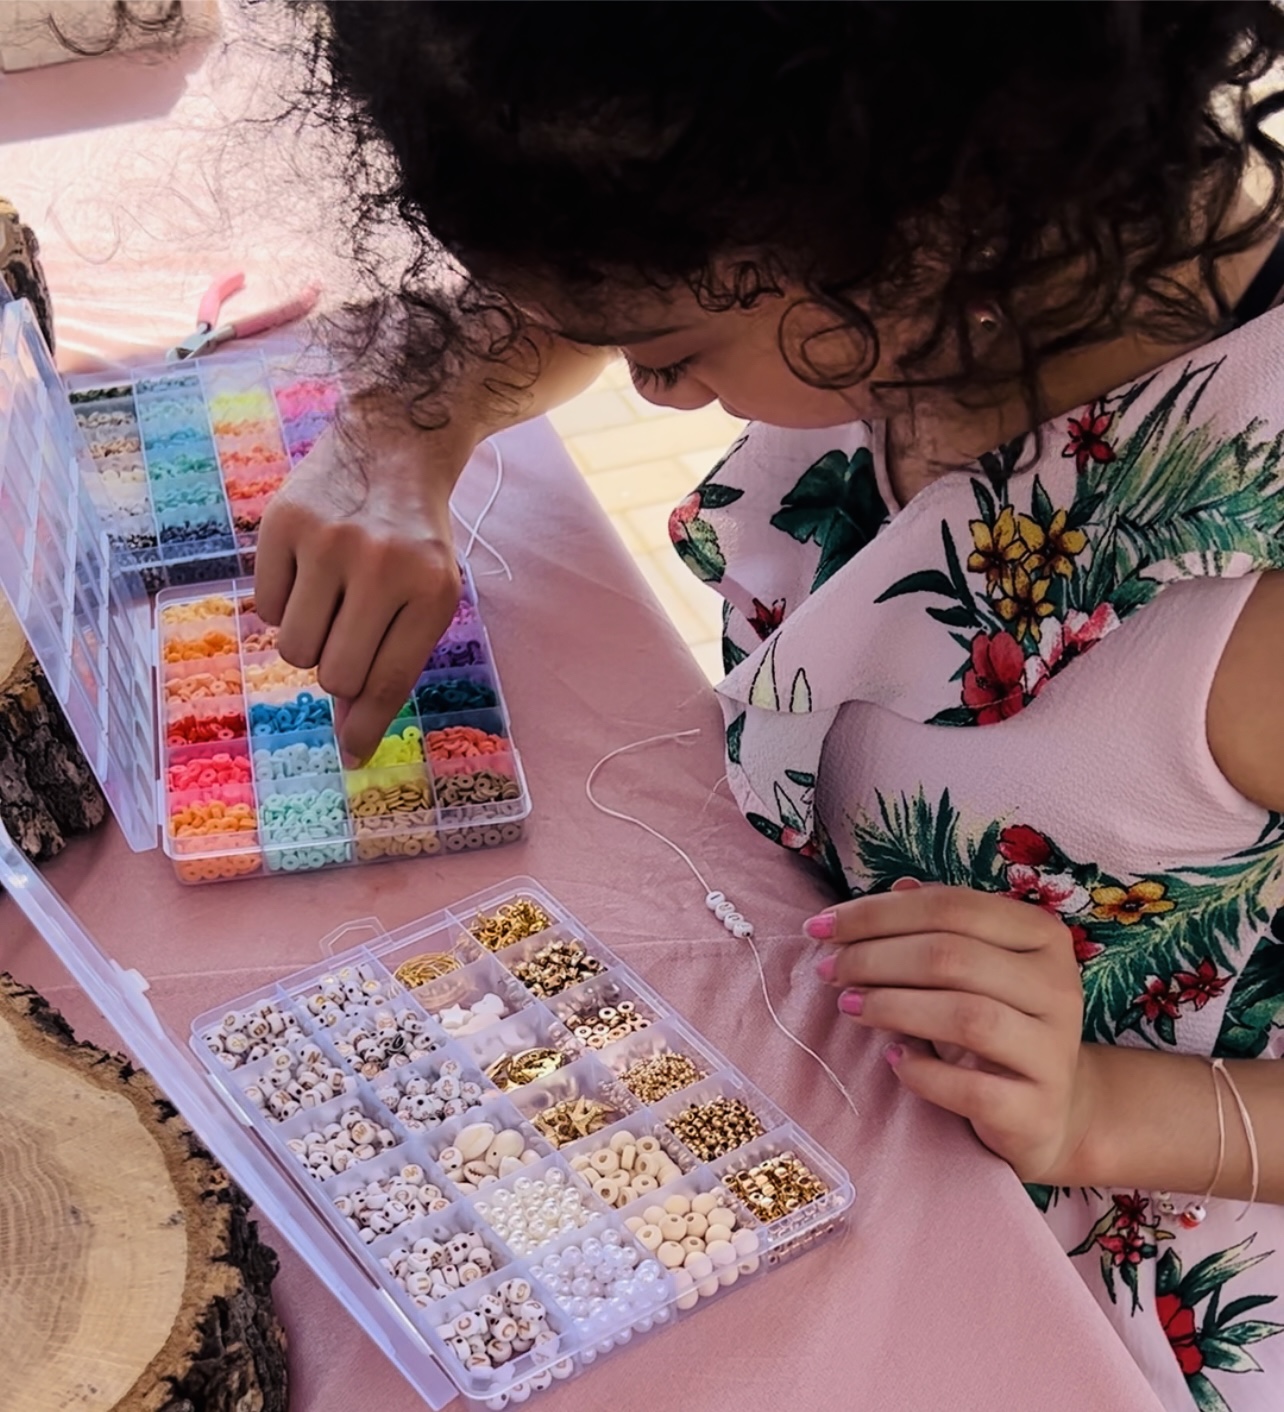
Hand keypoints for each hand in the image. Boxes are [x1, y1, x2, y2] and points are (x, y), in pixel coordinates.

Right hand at [255, 415, 465, 764]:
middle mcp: (381, 565)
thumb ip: (393, 664)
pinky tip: (308, 570)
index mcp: (430, 591)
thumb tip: (348, 739)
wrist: (393, 448)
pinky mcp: (283, 523)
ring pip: (293, 649)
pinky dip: (282, 603)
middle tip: (348, 637)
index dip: (364, 725)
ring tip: (331, 601)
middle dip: (336, 671)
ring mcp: (329, 541)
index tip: (350, 755)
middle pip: (333, 675)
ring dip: (308, 640)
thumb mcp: (427, 597)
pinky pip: (266, 608)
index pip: (388, 681)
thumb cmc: (414, 542)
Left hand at [811, 882, 1094, 1182]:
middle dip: (875, 958)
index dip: (877, 912)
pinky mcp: (1037, 1108)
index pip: (951, 906)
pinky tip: (893, 1060)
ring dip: (893, 1007)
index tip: (820, 927)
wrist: (1048, 1109)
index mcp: (1041, 934)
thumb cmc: (996, 1020)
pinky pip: (972, 1088)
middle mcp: (1057, 986)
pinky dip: (923, 1072)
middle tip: (828, 970)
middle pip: (952, 957)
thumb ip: (938, 924)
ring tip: (848, 1005)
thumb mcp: (971, 967)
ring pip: (966, 1016)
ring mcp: (1053, 1050)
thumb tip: (896, 888)